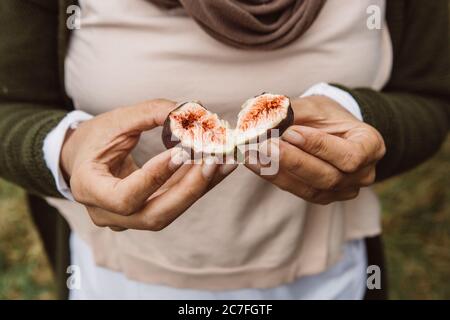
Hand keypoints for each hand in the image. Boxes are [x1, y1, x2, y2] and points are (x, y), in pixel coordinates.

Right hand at [61, 99, 236, 230]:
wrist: (83, 158)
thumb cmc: (96, 137)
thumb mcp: (117, 120)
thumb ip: (152, 112)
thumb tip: (194, 107)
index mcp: (89, 189)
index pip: (124, 197)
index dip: (154, 178)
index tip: (181, 152)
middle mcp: (107, 213)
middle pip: (154, 216)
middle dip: (188, 190)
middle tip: (213, 161)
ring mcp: (127, 219)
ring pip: (169, 212)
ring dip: (199, 187)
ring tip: (224, 161)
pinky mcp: (146, 213)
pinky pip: (175, 204)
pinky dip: (198, 185)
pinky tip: (221, 167)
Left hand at [245, 96, 385, 204]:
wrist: (331, 130)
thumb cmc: (328, 116)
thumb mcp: (316, 106)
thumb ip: (292, 110)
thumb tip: (261, 113)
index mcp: (371, 146)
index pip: (350, 156)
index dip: (319, 146)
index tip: (290, 132)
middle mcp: (363, 174)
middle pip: (329, 177)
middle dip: (293, 161)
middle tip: (265, 145)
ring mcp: (344, 190)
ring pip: (311, 189)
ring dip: (278, 172)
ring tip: (254, 154)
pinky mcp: (323, 197)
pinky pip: (298, 191)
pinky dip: (275, 176)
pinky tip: (255, 163)